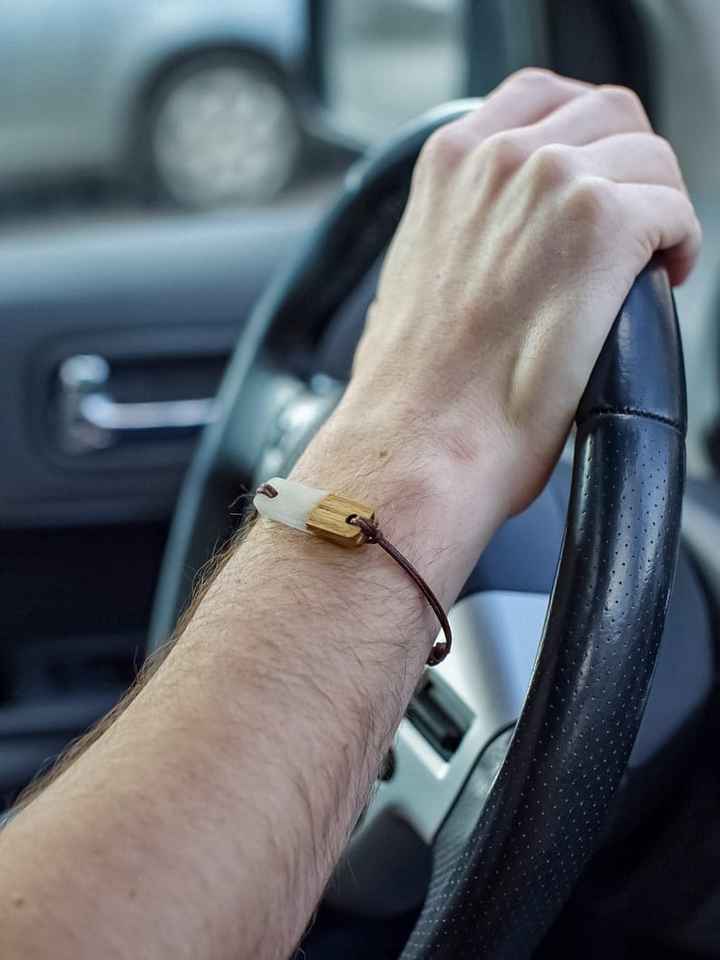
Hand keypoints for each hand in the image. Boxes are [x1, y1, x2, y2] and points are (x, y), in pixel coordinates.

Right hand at [340, 69, 699, 518]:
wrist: (422, 439)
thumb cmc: (415, 385)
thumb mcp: (414, 273)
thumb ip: (458, 228)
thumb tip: (497, 240)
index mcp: (450, 163)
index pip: (543, 97)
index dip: (586, 135)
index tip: (598, 176)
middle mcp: (500, 157)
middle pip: (612, 116)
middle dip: (630, 168)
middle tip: (631, 226)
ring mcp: (553, 184)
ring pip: (653, 160)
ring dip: (659, 209)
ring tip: (647, 263)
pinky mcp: (602, 225)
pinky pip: (676, 210)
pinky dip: (681, 244)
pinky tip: (662, 280)